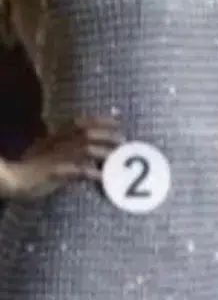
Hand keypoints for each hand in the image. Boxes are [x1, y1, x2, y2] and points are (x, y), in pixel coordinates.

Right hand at [0, 118, 122, 200]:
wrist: (13, 179)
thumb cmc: (34, 167)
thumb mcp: (49, 151)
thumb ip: (68, 146)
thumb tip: (93, 147)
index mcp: (56, 136)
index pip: (80, 122)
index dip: (100, 120)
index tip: (118, 121)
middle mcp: (57, 143)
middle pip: (87, 133)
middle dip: (108, 136)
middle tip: (122, 141)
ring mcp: (56, 157)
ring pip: (86, 149)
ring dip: (104, 153)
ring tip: (116, 160)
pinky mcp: (55, 173)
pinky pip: (78, 171)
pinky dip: (92, 173)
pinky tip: (101, 177)